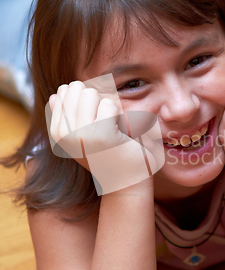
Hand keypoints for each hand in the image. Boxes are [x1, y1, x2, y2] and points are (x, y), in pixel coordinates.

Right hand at [47, 80, 164, 193]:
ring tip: (111, 127)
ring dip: (106, 105)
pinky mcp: (101, 136)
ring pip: (91, 93)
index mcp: (56, 132)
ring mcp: (80, 135)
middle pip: (77, 88)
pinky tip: (119, 132)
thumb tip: (53, 96)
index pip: (64, 90)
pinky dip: (118, 113)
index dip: (85, 99)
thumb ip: (66, 115)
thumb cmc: (107, 155)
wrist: (126, 181)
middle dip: (95, 99)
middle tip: (105, 123)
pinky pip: (109, 104)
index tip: (93, 120)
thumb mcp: (81, 135)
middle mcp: (63, 134)